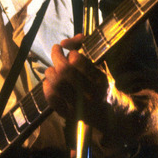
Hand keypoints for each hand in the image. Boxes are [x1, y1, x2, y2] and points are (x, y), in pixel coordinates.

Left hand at [44, 34, 157, 148]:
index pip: (79, 62)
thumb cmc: (103, 85)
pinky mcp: (68, 115)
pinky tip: (49, 82)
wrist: (110, 114)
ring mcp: (78, 106)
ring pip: (56, 84)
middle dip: (56, 56)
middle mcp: (89, 94)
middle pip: (64, 71)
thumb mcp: (101, 66)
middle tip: (56, 49)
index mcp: (100, 80)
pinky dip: (47, 88)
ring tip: (52, 68)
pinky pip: (52, 99)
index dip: (72, 54)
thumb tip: (65, 42)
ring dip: (50, 72)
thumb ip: (85, 48)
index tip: (72, 53)